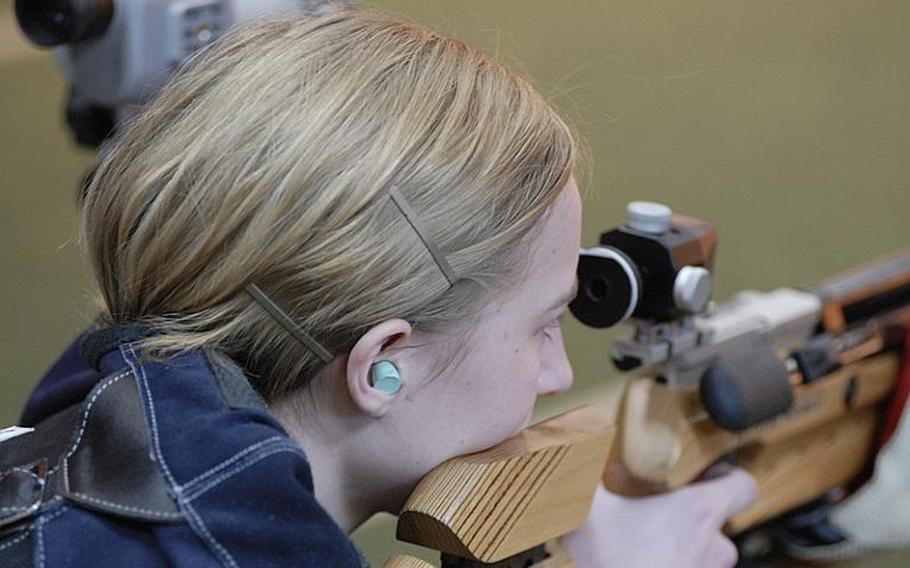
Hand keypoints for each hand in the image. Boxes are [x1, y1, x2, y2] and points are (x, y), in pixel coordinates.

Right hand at [562, 466, 757, 567]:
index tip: (707, 475)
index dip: (729, 477)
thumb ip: (592, 477)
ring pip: (704, 556)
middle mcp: (713, 547)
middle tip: (659, 514)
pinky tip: (641, 562)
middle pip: (719, 525)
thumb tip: (576, 455)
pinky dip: (672, 566)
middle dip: (691, 520)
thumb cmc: (610, 558)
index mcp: (698, 512)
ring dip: (681, 549)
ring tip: (645, 545)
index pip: (744, 486)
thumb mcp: (591, 507)